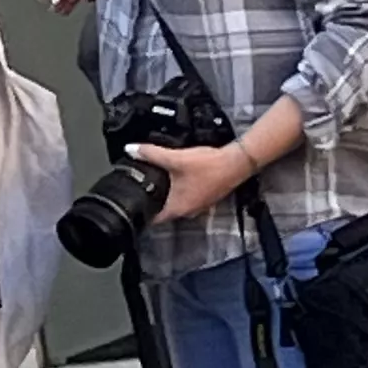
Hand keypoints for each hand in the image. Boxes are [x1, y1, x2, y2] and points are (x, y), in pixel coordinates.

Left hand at [127, 139, 259, 223]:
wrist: (237, 162)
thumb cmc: (209, 165)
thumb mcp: (176, 158)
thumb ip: (151, 154)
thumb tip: (130, 149)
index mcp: (178, 209)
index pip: (152, 218)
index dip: (140, 213)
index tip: (130, 205)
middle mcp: (188, 212)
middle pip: (163, 211)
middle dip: (152, 202)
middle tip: (138, 190)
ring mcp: (199, 206)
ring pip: (175, 205)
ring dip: (166, 196)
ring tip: (154, 185)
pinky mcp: (206, 198)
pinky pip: (186, 198)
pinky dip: (179, 192)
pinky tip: (176, 180)